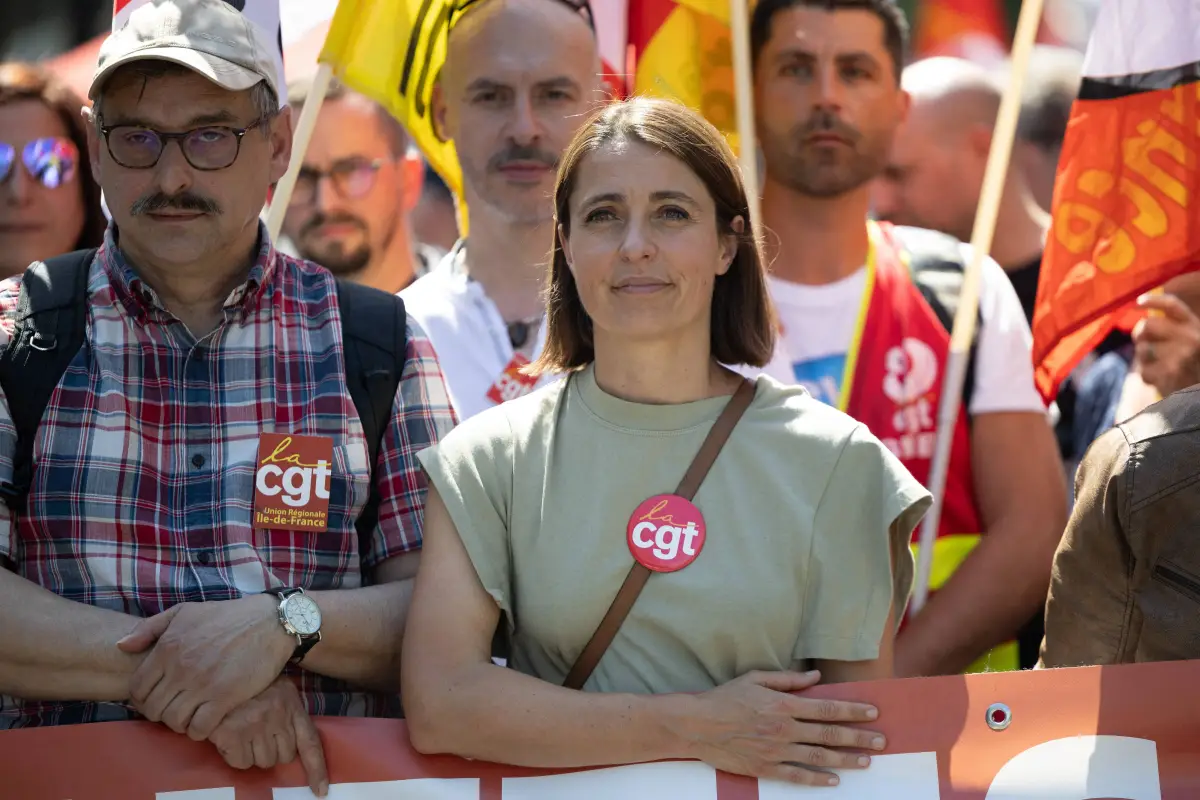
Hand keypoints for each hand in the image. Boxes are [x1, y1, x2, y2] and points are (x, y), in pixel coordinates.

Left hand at [118, 595, 294, 739]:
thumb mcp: (185, 612)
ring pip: (174, 722)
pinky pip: (199, 728)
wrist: (269, 622)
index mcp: (167, 648)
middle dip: (161, 713)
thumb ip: (149, 628)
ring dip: (180, 723)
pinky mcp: (225, 697)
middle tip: (175, 709)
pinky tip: (207, 720)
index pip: (138, 689)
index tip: (155, 700)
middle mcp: (181, 668)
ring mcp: (203, 684)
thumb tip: (121, 646)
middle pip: (154, 709)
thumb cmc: (226, 616)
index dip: (141, 700)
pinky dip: (199, 730)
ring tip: (191, 715)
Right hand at [209, 677, 328, 797]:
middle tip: (258, 734)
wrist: (217, 673)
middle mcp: (277, 716)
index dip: (317, 769)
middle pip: (284, 757)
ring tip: (243, 733)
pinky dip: (235, 756)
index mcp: (291, 704)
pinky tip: (230, 738)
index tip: (320, 791)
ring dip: (253, 754)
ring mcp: (255, 726)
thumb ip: (288, 714)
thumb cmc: (250, 686)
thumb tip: (293, 748)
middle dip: (272, 751)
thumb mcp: (278, 691)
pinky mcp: (232, 735)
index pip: (310, 742)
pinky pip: (241, 763)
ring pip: (262, 762)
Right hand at [668, 670, 884, 786]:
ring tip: (866, 762)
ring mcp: (775, 751)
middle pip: (829, 734)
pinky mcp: (765, 768)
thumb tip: (816, 677)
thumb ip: (788, 679)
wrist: (697, 724)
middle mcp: (784, 728)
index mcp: (783, 704)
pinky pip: (796, 776)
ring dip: (845, 760)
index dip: (853, 710)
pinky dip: (817, 779)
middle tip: (881, 741)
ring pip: (818, 757)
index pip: (827, 708)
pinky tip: (834, 781)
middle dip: (859, 737)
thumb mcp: (756, 678)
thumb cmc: (725, 698)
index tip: (873, 712)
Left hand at [1132, 293, 1199, 397]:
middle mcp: (1192, 337)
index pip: (1171, 305)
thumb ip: (1169, 324)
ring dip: (1144, 358)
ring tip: (1159, 363)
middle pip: (1147, 325)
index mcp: (1193, 324)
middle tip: (1145, 343)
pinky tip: (1162, 377)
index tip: (1137, 302)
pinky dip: (1148, 375)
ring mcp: (1182, 356)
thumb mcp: (1186, 338)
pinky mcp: (1171, 374)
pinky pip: (1143, 371)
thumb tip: (1139, 310)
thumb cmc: (1187, 362)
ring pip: (1143, 349)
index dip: (1153, 301)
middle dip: (1139, 334)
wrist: (1198, 391)